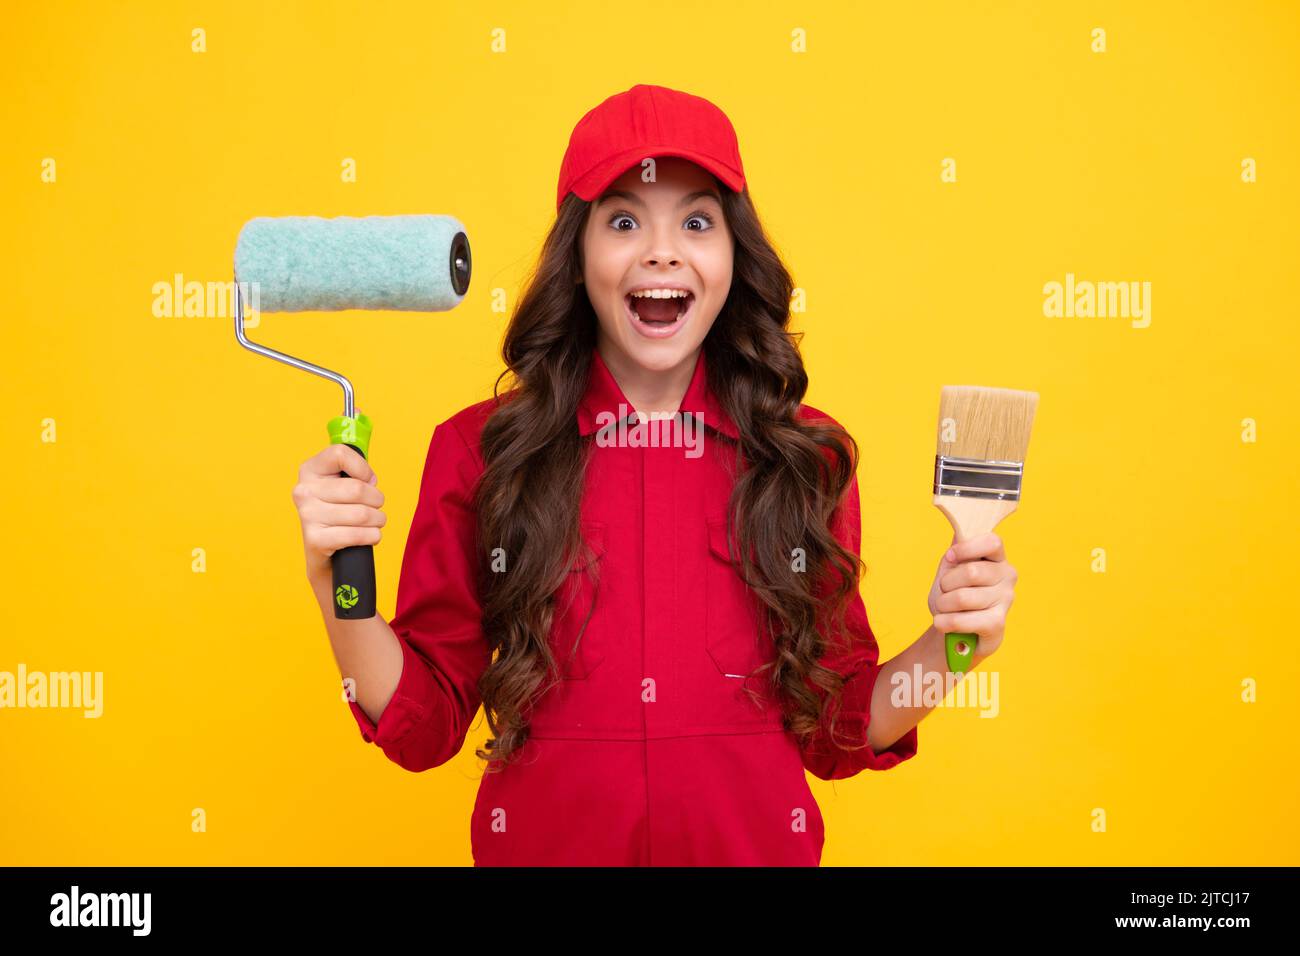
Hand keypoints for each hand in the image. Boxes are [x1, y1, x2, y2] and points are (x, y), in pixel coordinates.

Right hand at [292, 445, 385, 580]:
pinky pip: (357, 535)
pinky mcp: (315, 540)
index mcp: (310, 470)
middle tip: (376, 506)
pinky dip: (372, 536)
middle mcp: (304, 491)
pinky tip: (369, 535)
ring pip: (361, 514)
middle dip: (377, 500)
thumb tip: (370, 481)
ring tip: (374, 522)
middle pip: (357, 489)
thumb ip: (354, 473)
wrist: (322, 550)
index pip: (340, 454)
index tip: (367, 480)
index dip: (363, 468)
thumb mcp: (341, 485)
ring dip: (378, 520)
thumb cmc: (338, 512)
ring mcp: (307, 515)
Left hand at [927, 532, 1017, 660]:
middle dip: (946, 584)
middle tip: (945, 591)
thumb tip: (959, 524)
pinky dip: (944, 622)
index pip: (993, 542)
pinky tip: (943, 623)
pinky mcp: (997, 624)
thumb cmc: (954, 596)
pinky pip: (961, 620)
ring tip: (945, 609)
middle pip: (971, 572)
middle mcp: (1007, 576)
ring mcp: (1005, 600)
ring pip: (962, 597)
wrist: (957, 632)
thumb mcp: (950, 569)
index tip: (950, 557)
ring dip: (942, 605)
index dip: (967, 548)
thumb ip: (956, 550)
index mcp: (997, 558)